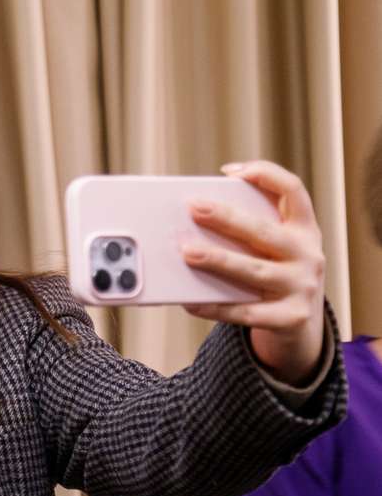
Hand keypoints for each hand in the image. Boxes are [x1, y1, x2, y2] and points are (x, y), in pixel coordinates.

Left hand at [180, 160, 325, 385]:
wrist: (301, 323)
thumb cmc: (274, 274)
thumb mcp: (274, 248)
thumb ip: (247, 232)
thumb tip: (190, 223)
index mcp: (304, 229)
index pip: (293, 191)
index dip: (266, 175)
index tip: (231, 172)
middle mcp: (308, 255)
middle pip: (264, 232)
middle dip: (227, 218)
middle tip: (194, 208)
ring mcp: (302, 287)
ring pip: (254, 271)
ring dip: (218, 260)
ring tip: (187, 252)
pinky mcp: (291, 318)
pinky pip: (246, 312)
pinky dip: (216, 306)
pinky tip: (191, 301)